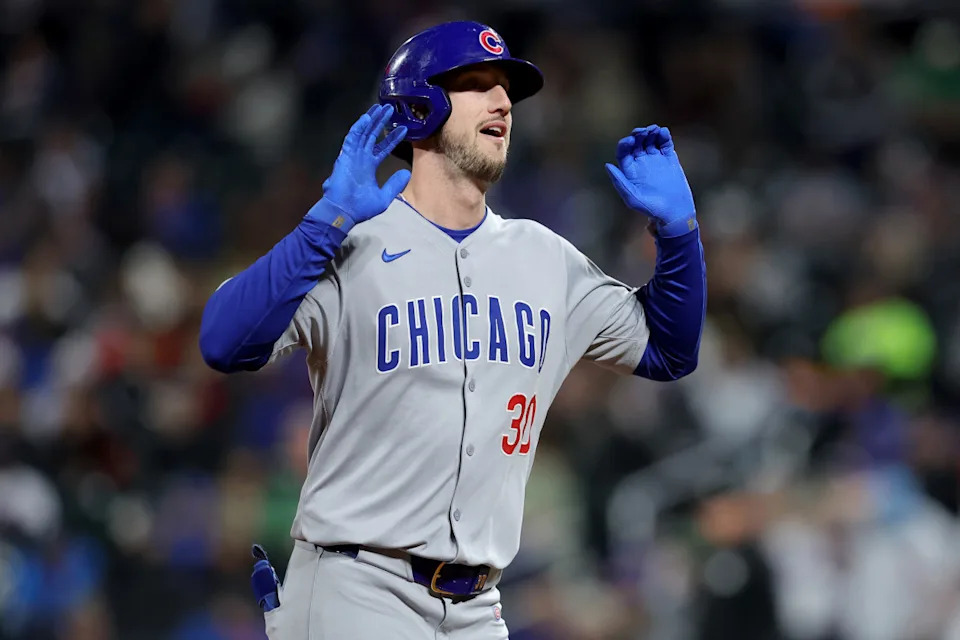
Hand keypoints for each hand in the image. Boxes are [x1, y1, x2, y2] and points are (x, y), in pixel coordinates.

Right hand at [310, 104, 409, 228]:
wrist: (344, 212)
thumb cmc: (361, 207)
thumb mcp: (384, 197)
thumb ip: (394, 184)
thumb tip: (406, 173)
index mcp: (370, 166)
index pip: (383, 148)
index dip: (393, 139)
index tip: (403, 129)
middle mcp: (361, 158)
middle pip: (373, 135)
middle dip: (381, 122)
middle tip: (389, 109)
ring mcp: (353, 155)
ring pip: (363, 132)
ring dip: (371, 120)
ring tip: (380, 108)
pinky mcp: (345, 155)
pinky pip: (352, 138)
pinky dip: (358, 127)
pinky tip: (366, 117)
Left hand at [605, 125, 696, 237]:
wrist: (674, 213)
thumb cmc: (651, 209)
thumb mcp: (632, 198)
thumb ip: (619, 182)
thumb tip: (607, 165)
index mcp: (630, 171)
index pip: (623, 152)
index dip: (625, 144)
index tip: (630, 140)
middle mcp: (641, 163)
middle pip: (636, 143)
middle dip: (638, 135)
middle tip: (643, 132)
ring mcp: (655, 160)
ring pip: (650, 141)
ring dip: (651, 133)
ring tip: (654, 130)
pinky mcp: (669, 159)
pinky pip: (665, 144)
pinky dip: (664, 136)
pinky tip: (663, 132)